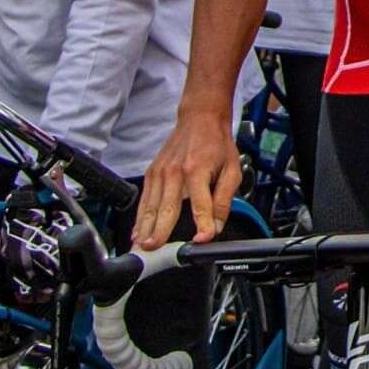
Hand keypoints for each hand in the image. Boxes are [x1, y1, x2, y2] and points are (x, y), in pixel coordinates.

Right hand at [133, 105, 244, 246]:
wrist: (200, 118)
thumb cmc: (217, 143)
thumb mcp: (232, 169)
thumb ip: (224, 200)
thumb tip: (216, 226)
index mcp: (198, 170)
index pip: (200, 203)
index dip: (202, 223)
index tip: (201, 240)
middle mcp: (175, 172)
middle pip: (166, 208)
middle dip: (159, 231)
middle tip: (154, 250)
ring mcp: (160, 172)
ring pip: (150, 206)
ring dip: (145, 229)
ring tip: (141, 247)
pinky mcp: (152, 172)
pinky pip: (144, 199)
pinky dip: (139, 217)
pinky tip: (137, 232)